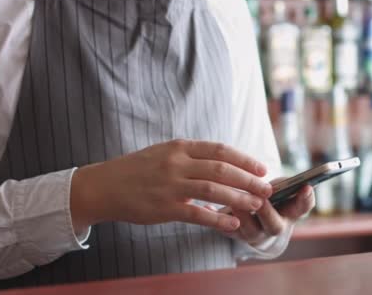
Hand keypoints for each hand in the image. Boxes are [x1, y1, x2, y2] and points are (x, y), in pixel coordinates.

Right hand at [70, 140, 272, 232]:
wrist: (104, 186)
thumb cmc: (138, 169)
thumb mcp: (164, 152)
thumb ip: (192, 156)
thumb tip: (223, 162)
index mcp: (180, 147)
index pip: (220, 150)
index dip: (244, 159)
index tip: (262, 168)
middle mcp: (177, 164)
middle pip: (222, 169)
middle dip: (248, 179)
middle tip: (267, 188)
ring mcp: (171, 186)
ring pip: (214, 190)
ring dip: (239, 198)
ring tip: (256, 204)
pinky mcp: (165, 208)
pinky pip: (198, 214)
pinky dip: (218, 220)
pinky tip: (234, 224)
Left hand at [218, 182, 314, 244]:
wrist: (254, 220)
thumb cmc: (270, 198)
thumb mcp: (281, 190)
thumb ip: (288, 186)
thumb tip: (301, 183)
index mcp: (289, 213)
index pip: (302, 208)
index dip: (305, 199)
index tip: (306, 187)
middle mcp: (272, 227)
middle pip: (274, 225)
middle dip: (267, 211)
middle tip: (262, 198)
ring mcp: (253, 233)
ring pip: (249, 230)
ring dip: (242, 216)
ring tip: (236, 203)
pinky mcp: (234, 234)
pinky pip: (225, 230)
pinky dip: (215, 220)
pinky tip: (207, 208)